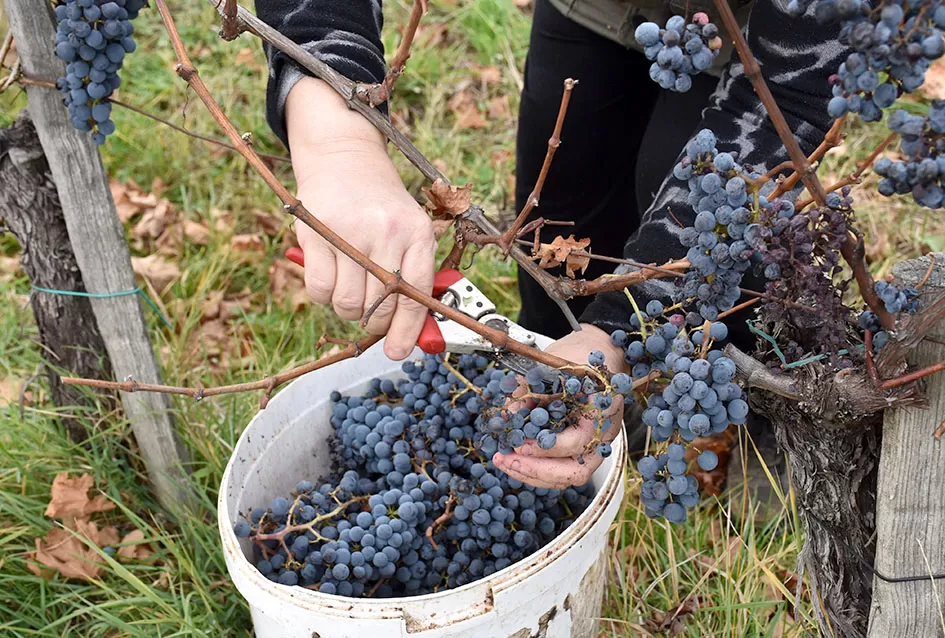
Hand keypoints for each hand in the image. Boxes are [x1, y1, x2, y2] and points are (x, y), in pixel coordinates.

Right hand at [285, 78, 435, 360]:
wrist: (344, 157)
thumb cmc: (380, 206)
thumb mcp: (408, 230)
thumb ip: (411, 277)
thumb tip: (411, 334)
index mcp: (417, 233)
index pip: (416, 295)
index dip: (407, 330)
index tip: (398, 351)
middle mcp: (387, 232)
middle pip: (379, 306)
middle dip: (374, 321)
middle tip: (370, 313)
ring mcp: (350, 232)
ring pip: (347, 304)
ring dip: (347, 308)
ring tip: (350, 285)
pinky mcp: (316, 234)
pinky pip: (320, 291)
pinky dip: (323, 294)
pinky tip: (330, 273)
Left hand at [492, 324, 628, 488]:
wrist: (594, 352)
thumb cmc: (577, 355)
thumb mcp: (552, 366)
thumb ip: (530, 391)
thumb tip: (506, 418)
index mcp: (603, 409)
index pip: (578, 442)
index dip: (547, 447)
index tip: (519, 444)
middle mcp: (604, 434)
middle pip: (576, 471)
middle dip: (536, 470)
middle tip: (505, 459)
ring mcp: (595, 444)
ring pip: (568, 476)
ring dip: (532, 473)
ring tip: (503, 460)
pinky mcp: (582, 449)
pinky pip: (561, 469)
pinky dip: (537, 468)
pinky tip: (514, 458)